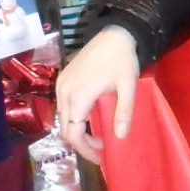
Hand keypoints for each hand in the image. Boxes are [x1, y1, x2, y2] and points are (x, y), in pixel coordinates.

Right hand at [55, 26, 139, 165]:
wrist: (114, 34)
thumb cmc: (122, 60)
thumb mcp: (128, 86)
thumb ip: (124, 112)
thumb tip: (120, 137)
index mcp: (78, 96)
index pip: (73, 134)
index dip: (85, 149)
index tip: (101, 156)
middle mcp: (64, 92)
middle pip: (65, 128)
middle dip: (82, 143)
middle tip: (101, 148)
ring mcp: (61, 85)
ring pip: (62, 118)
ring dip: (77, 130)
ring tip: (97, 135)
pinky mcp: (62, 79)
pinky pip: (63, 106)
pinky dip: (73, 117)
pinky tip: (89, 118)